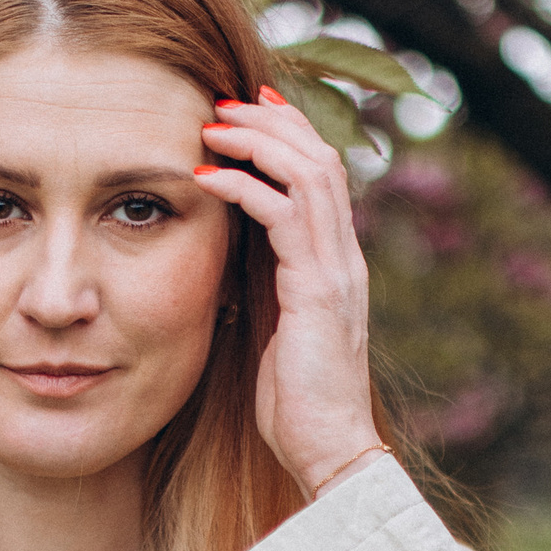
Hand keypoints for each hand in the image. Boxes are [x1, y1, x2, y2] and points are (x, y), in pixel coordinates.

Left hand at [196, 83, 383, 498]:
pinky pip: (286, 216)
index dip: (288, 133)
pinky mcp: (319, 291)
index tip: (246, 108)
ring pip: (310, 174)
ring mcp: (337, 271)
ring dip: (259, 141)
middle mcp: (344, 257)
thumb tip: (233, 252)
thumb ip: (266, 285)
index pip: (321, 176)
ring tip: (212, 124)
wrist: (329, 451)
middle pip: (321, 158)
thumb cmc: (295, 402)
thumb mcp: (275, 327)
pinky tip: (206, 177)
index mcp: (335, 263)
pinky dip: (245, 187)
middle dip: (273, 121)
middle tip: (224, 99)